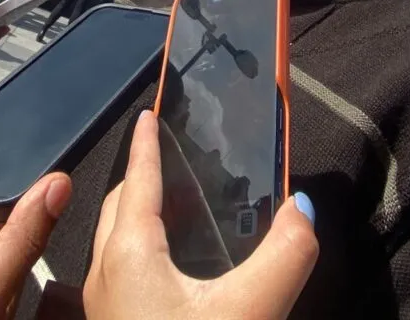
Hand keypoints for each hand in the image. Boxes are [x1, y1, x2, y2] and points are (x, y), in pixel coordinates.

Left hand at [83, 111, 317, 319]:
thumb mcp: (253, 311)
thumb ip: (287, 254)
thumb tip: (304, 210)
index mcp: (130, 251)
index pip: (139, 177)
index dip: (147, 141)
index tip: (148, 111)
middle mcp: (106, 272)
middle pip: (120, 205)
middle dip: (142, 175)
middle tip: (175, 158)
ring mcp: (105, 308)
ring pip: (117, 241)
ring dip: (141, 215)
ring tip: (182, 209)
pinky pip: (123, 271)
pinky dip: (145, 250)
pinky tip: (180, 274)